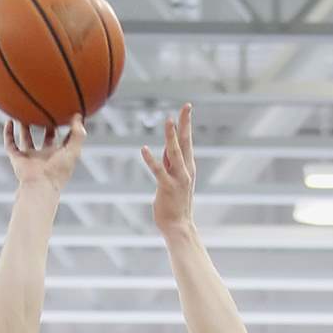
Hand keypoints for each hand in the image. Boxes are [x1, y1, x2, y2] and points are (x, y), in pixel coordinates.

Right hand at [4, 116, 85, 192]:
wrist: (39, 185)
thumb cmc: (58, 171)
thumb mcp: (73, 150)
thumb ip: (77, 133)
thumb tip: (78, 115)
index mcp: (59, 156)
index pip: (64, 140)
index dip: (68, 129)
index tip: (69, 114)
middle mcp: (44, 156)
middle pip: (45, 138)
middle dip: (46, 126)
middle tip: (47, 110)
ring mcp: (30, 157)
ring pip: (26, 139)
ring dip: (25, 127)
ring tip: (24, 112)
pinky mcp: (17, 159)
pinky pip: (10, 145)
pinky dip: (8, 134)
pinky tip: (8, 121)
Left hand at [141, 103, 195, 234]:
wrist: (179, 226)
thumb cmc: (175, 204)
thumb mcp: (174, 180)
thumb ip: (171, 165)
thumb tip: (167, 150)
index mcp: (188, 167)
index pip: (187, 142)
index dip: (186, 125)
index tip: (186, 109)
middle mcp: (186, 170)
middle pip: (185, 142)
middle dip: (185, 123)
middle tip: (186, 106)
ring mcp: (178, 178)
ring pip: (174, 153)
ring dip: (170, 137)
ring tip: (168, 120)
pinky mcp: (167, 187)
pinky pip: (158, 171)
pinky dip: (151, 159)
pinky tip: (143, 149)